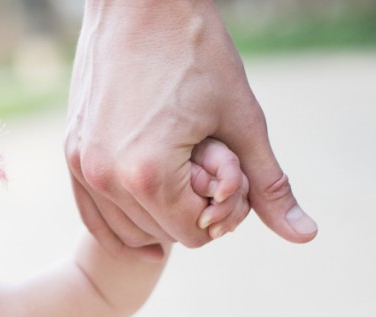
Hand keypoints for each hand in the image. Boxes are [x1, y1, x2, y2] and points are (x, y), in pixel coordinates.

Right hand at [66, 0, 316, 259]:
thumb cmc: (195, 53)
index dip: (221, 213)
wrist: (138, 3)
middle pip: (159, 235)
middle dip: (186, 213)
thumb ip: (268, 185)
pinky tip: (145, 205)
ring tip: (177, 171)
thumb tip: (304, 235)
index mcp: (149, 175)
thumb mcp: (242, 120)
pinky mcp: (71, 154)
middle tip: (204, 171)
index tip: (230, 178)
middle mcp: (106, 178)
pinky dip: (119, 218)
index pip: (193, 235)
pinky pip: (93, 215)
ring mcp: (82, 167)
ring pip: (126, 229)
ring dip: (154, 213)